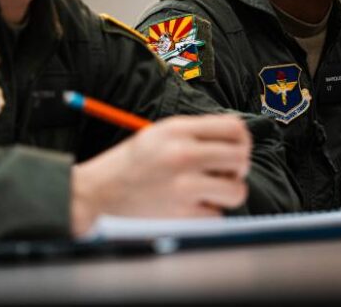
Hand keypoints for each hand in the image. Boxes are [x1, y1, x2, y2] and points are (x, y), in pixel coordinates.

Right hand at [70, 114, 251, 235]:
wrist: (98, 192)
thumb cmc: (132, 163)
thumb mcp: (159, 133)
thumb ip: (195, 133)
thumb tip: (236, 141)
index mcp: (178, 130)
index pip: (234, 127)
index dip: (242, 139)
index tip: (237, 148)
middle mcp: (183, 154)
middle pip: (240, 157)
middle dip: (240, 166)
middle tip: (228, 172)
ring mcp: (183, 186)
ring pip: (237, 190)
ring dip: (229, 192)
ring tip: (212, 190)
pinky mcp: (181, 214)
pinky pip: (217, 214)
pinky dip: (208, 212)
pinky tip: (191, 205)